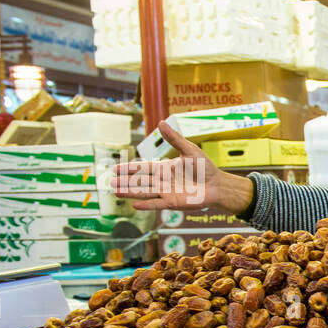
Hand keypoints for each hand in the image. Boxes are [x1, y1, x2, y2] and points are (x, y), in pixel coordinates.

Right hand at [111, 122, 253, 214]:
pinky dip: (146, 205)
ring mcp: (166, 192)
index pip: (142, 168)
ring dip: (131, 192)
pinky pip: (157, 204)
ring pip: (144, 192)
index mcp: (164, 168)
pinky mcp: (173, 202)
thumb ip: (174, 139)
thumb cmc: (205, 168)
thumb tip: (161, 122)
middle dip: (125, 181)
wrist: (217, 185)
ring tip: (116, 192)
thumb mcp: (189, 150)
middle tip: (110, 182)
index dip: (129, 168)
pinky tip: (134, 205)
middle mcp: (162, 181)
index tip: (115, 168)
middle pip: (140, 181)